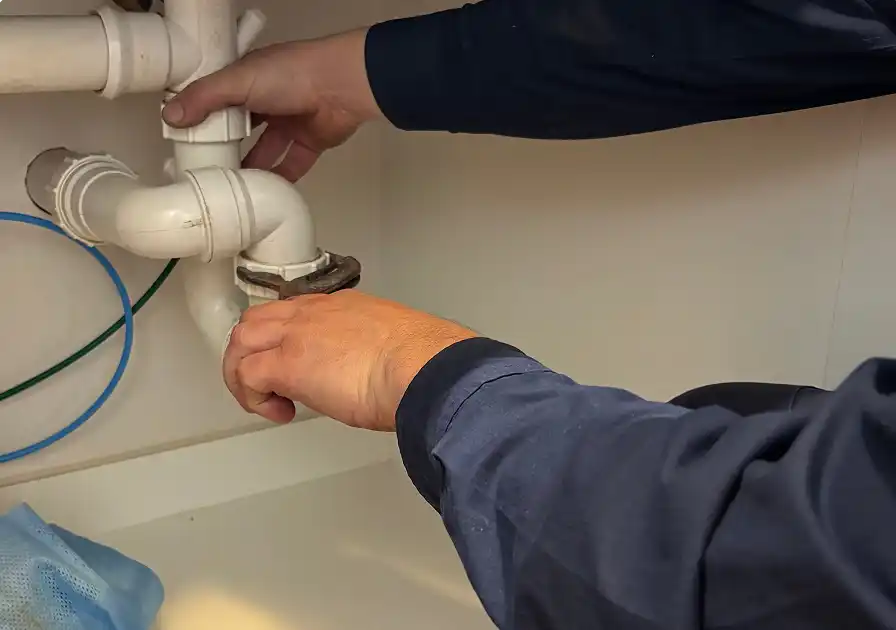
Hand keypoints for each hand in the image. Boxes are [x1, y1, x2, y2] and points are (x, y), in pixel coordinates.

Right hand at [162, 29, 382, 180]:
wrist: (341, 86)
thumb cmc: (293, 73)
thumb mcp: (238, 81)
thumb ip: (204, 98)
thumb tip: (170, 116)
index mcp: (248, 79)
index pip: (217, 99)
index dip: (201, 118)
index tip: (184, 141)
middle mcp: (268, 99)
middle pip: (240, 128)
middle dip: (224, 147)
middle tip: (204, 169)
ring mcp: (290, 121)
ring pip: (264, 150)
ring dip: (249, 167)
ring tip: (228, 188)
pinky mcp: (309, 142)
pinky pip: (291, 164)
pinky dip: (278, 179)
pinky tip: (262, 194)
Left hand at [223, 291, 476, 430]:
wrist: (424, 368)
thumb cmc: (423, 363)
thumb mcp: (395, 347)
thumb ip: (374, 353)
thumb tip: (374, 374)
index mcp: (343, 307)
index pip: (295, 313)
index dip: (285, 340)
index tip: (298, 367)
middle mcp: (313, 313)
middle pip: (257, 320)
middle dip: (252, 351)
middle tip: (267, 384)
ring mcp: (296, 335)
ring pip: (241, 340)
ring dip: (243, 372)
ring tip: (263, 401)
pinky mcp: (286, 365)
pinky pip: (247, 375)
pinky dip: (253, 397)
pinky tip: (278, 413)